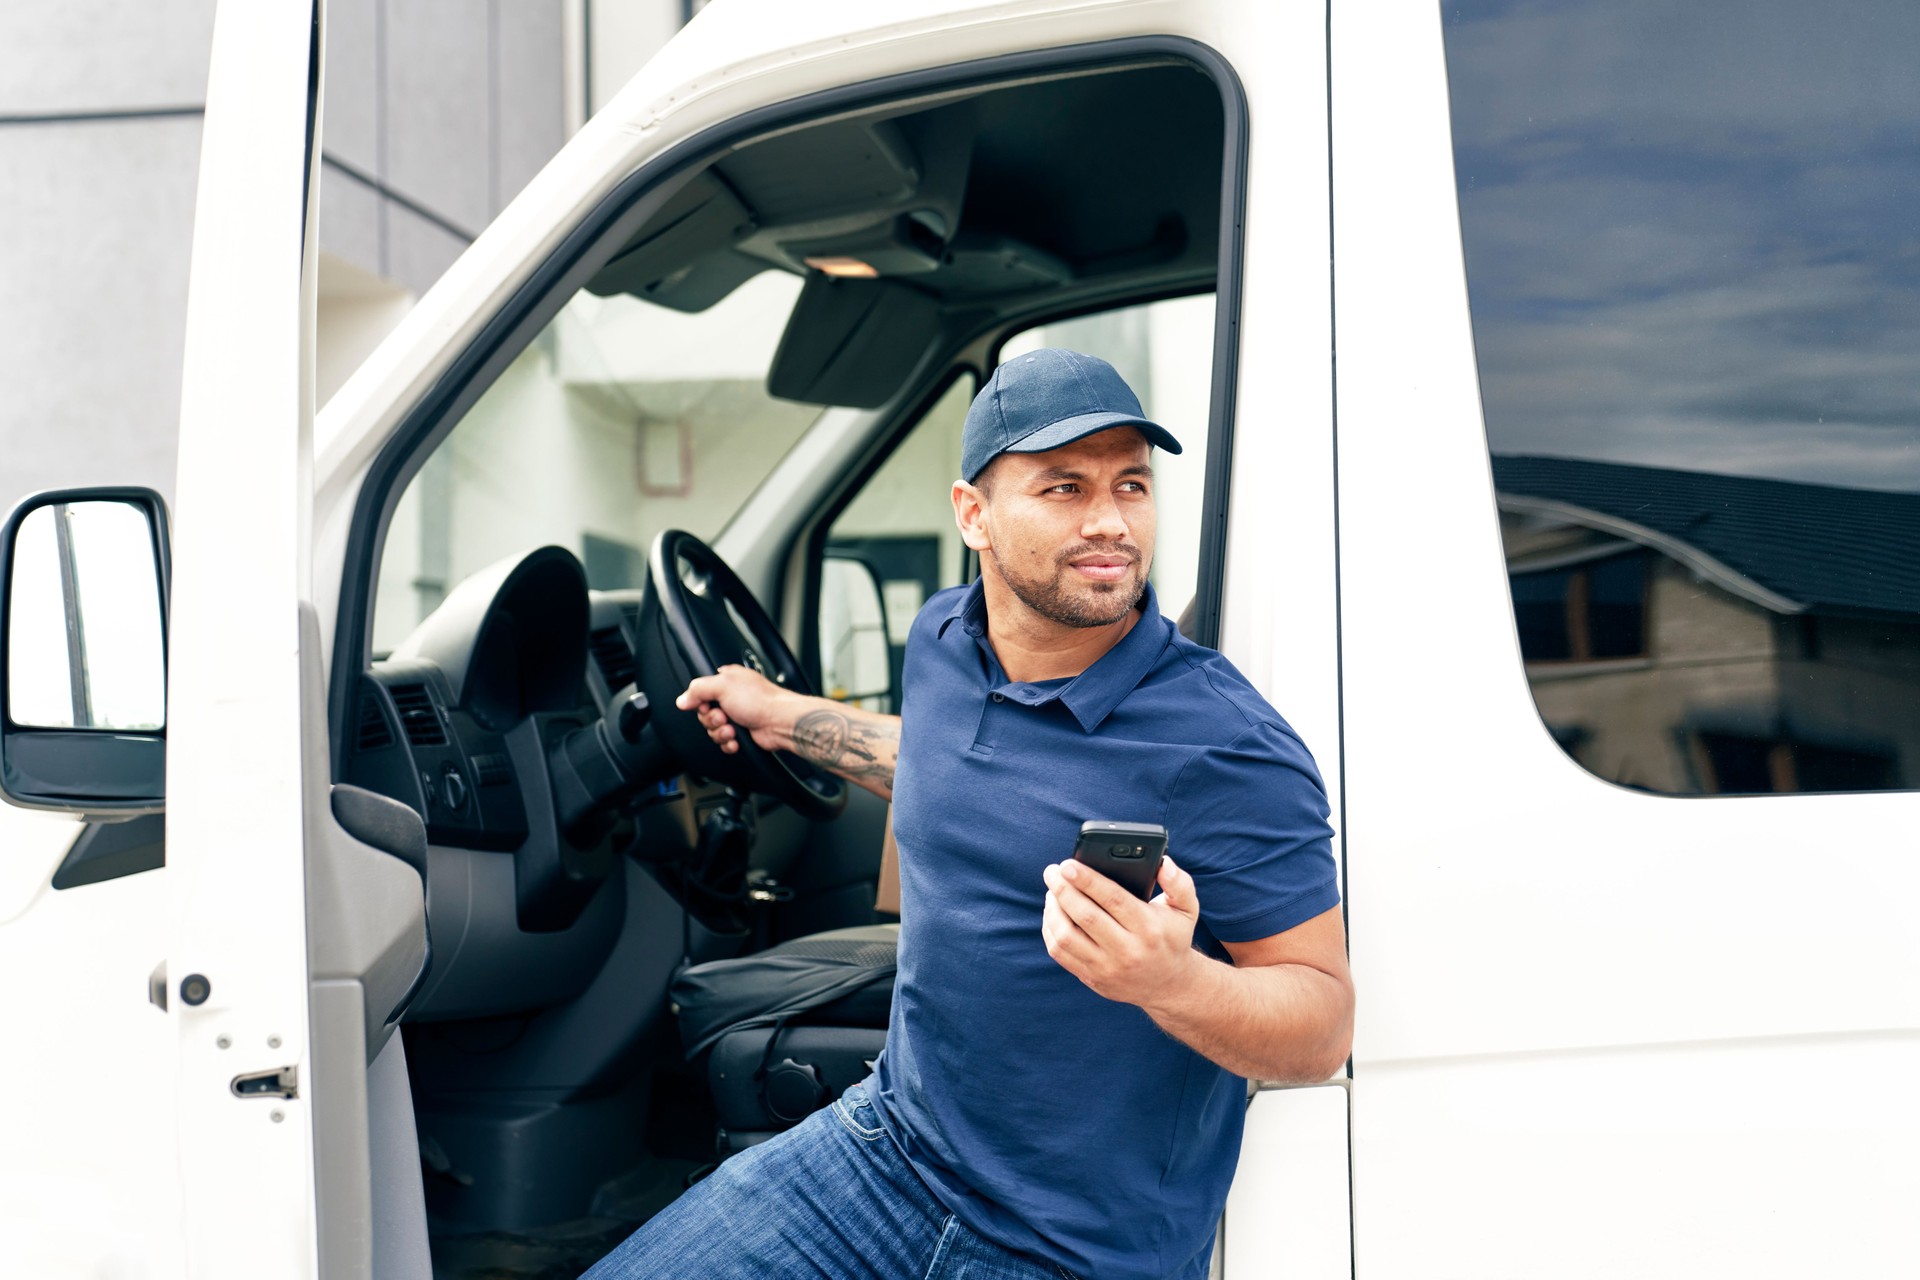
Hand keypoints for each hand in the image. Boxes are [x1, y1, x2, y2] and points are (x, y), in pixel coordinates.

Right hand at [675, 664, 796, 753]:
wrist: (779, 722)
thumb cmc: (760, 700)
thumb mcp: (723, 686)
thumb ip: (698, 690)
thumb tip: (682, 699)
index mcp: (727, 681)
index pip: (700, 692)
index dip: (699, 701)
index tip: (705, 705)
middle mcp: (731, 698)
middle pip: (704, 713)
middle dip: (711, 720)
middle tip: (723, 717)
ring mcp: (737, 716)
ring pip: (713, 730)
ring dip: (720, 733)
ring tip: (732, 729)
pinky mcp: (741, 734)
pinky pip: (724, 742)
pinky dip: (728, 743)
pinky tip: (736, 740)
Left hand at [1041, 855, 1201, 1010]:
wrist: (1169, 985)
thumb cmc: (1172, 937)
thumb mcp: (1186, 909)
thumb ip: (1178, 883)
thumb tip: (1163, 863)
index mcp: (1149, 928)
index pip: (1113, 899)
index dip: (1087, 880)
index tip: (1068, 864)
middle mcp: (1128, 950)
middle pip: (1085, 916)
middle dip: (1063, 890)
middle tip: (1052, 872)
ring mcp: (1107, 968)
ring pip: (1067, 936)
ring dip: (1052, 910)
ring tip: (1051, 891)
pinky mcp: (1092, 979)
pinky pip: (1060, 953)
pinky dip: (1050, 930)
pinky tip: (1052, 913)